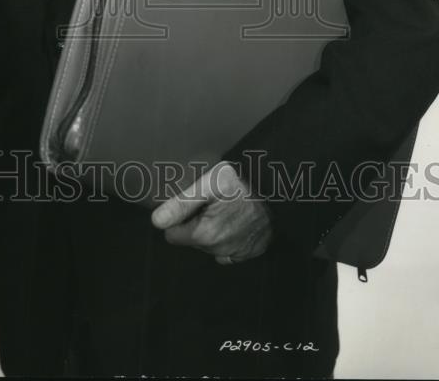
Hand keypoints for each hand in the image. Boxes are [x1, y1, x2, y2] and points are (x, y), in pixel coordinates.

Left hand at [151, 162, 272, 265]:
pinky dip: (228, 238)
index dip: (177, 218)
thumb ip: (182, 204)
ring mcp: (236, 254)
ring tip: (224, 208)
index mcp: (204, 234)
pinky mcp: (250, 253)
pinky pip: (228, 251)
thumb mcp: (209, 184)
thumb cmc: (244, 184)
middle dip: (194, 223)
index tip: (189, 204)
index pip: (172, 235)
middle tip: (209, 202)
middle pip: (191, 239)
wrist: (282, 193)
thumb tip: (156, 221)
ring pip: (209, 245)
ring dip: (211, 230)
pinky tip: (235, 221)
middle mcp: (218, 250)